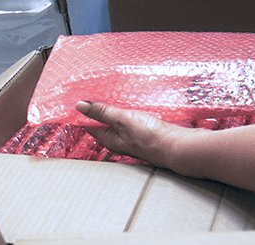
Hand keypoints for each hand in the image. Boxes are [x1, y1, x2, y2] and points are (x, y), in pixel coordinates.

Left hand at [75, 101, 192, 168]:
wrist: (176, 146)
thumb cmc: (149, 137)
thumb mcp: (122, 121)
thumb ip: (102, 112)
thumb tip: (79, 106)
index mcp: (108, 138)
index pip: (88, 123)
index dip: (83, 109)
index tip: (78, 94)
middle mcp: (117, 138)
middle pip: (102, 120)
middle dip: (98, 105)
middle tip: (94, 87)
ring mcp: (130, 135)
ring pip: (116, 118)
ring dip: (114, 106)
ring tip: (110, 90)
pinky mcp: (142, 130)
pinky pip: (129, 118)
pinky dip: (127, 108)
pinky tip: (129, 100)